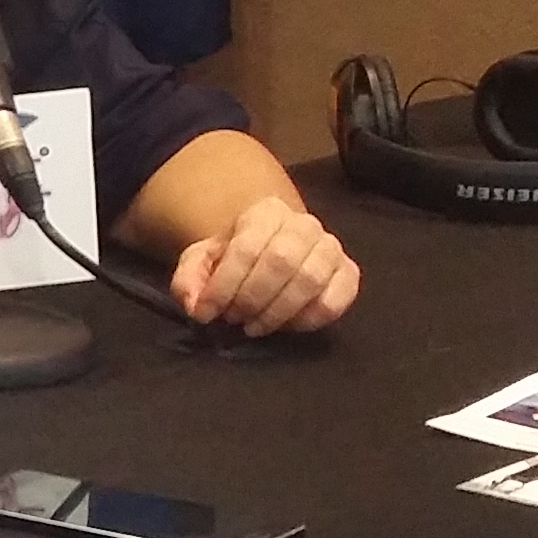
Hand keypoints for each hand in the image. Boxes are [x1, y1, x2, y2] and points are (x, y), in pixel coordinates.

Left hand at [170, 194, 358, 336]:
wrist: (271, 250)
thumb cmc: (235, 258)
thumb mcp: (202, 262)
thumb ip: (189, 280)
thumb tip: (196, 306)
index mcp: (266, 212)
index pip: (246, 248)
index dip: (224, 286)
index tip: (207, 313)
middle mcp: (304, 224)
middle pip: (281, 262)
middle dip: (252, 298)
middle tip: (235, 319)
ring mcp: (331, 248)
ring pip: (310, 281)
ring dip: (278, 312)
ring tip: (255, 326)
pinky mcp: (348, 274)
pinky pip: (336, 300)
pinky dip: (309, 319)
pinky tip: (287, 326)